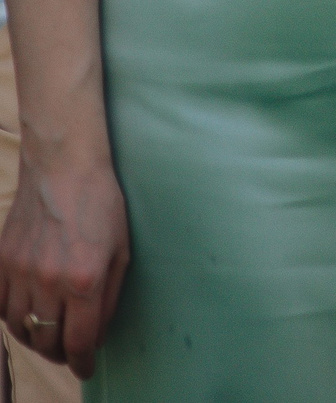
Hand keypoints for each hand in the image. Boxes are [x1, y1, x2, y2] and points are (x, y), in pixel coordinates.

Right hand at [0, 155, 127, 376]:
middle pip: (46, 340)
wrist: (63, 170)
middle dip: (60, 354)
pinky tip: (27, 316)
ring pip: (19, 328)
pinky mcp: (0, 262)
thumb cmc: (102, 206)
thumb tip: (98, 333)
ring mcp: (18, 272)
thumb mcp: (121, 252)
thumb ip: (109, 296)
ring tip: (49, 337)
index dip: (83, 361)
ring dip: (35, 339)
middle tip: (70, 353)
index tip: (86, 369)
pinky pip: (0, 307)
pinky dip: (12, 319)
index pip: (79, 339)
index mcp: (84, 279)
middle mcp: (48, 280)